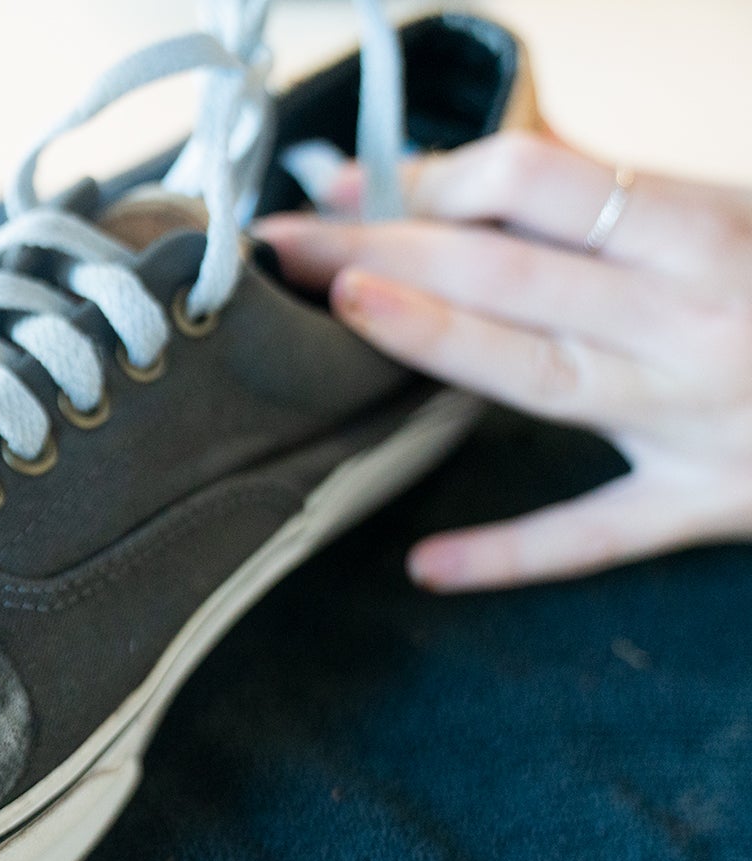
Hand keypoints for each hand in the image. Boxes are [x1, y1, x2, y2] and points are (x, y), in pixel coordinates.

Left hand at [254, 130, 751, 592]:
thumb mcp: (725, 218)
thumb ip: (603, 199)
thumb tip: (466, 165)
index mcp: (705, 231)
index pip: (546, 183)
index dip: (440, 177)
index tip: (352, 186)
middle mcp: (695, 320)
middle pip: (513, 276)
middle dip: (386, 246)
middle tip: (284, 241)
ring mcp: (696, 418)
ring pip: (543, 379)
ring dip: (437, 342)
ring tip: (342, 311)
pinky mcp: (704, 503)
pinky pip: (597, 534)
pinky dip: (514, 553)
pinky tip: (427, 564)